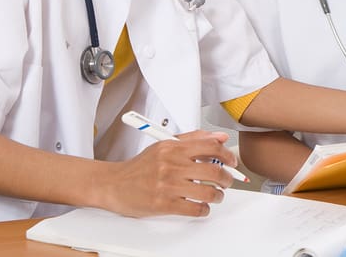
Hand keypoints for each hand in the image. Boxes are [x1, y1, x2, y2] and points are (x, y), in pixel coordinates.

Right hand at [99, 130, 235, 217]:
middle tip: (227, 181)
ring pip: (208, 191)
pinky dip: (203, 209)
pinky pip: (195, 208)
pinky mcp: (164, 204)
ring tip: (216, 195)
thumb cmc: (139, 167)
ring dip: (218, 196)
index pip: (210, 146)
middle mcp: (171, 164)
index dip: (227, 154)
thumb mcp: (164, 145)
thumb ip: (192, 139)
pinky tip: (201, 207)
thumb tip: (219, 137)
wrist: (113, 184)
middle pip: (214, 170)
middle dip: (227, 178)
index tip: (232, 162)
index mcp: (172, 147)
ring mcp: (168, 185)